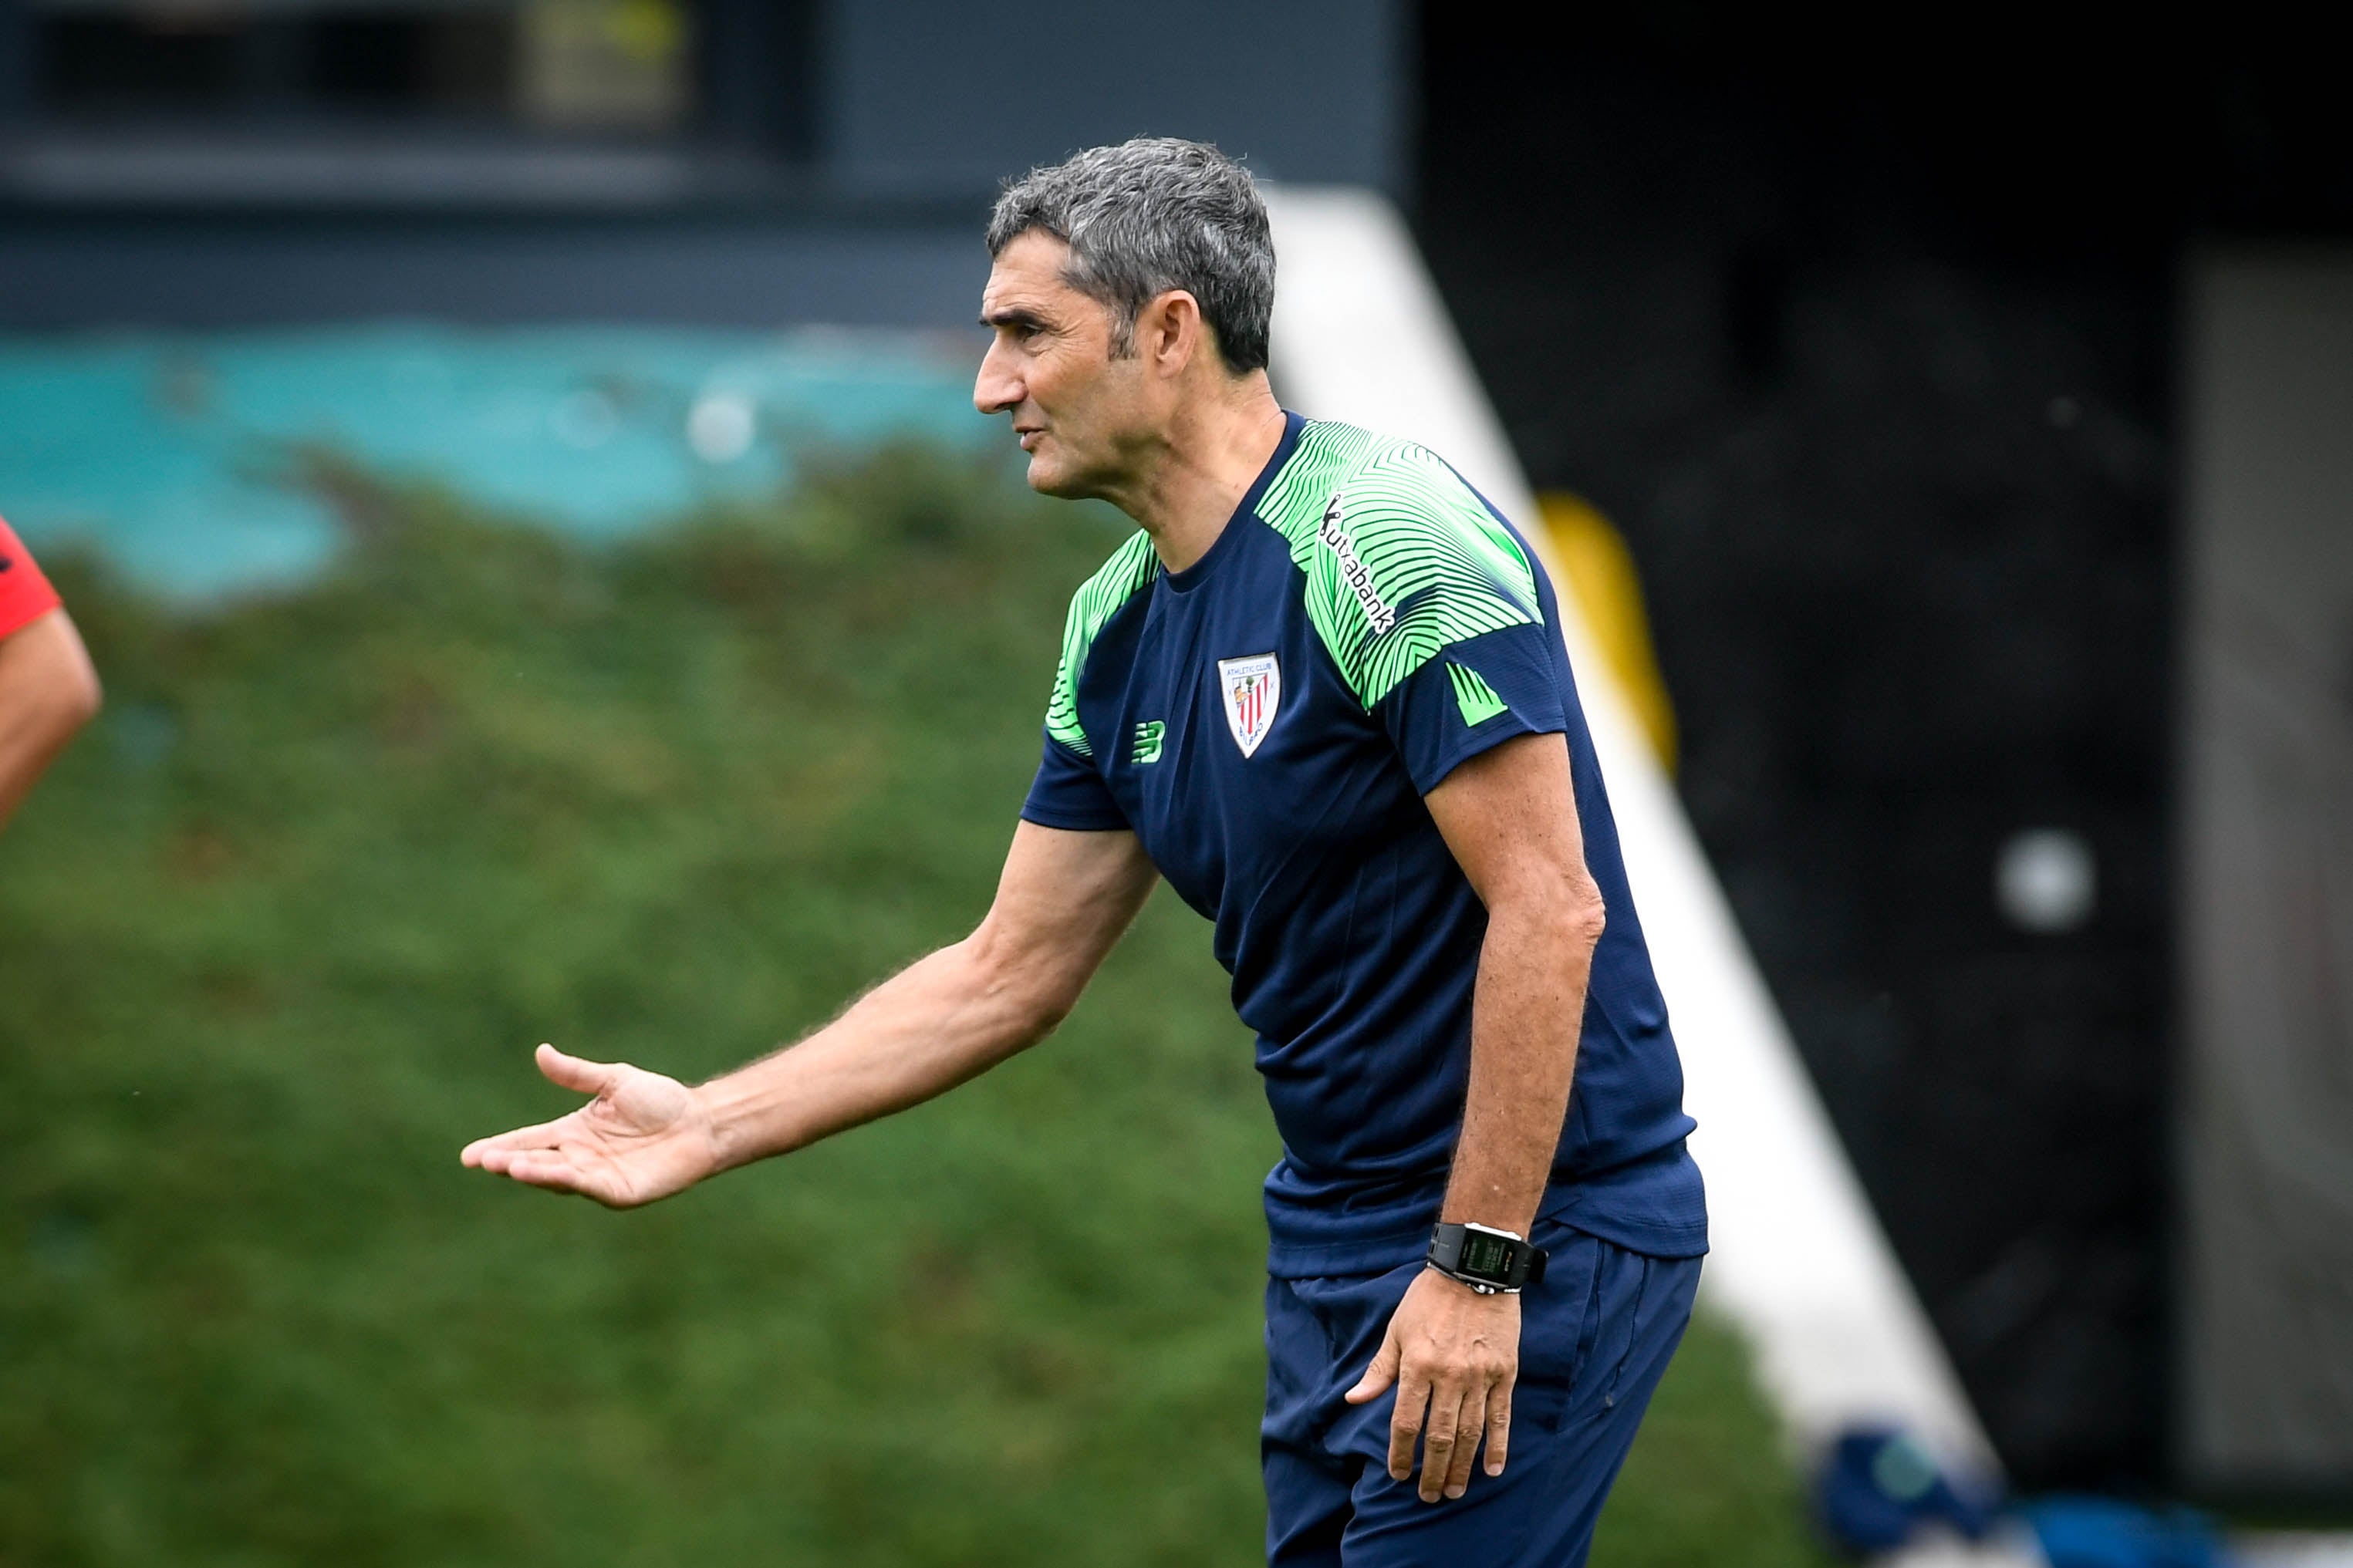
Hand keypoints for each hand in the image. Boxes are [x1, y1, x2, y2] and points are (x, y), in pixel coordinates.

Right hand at [460, 1044, 716, 1207]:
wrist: (700, 1121)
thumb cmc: (659, 1100)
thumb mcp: (614, 1081)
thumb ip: (577, 1074)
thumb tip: (541, 1052)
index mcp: (572, 1132)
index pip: (527, 1141)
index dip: (500, 1147)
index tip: (469, 1155)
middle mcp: (579, 1158)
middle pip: (536, 1162)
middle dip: (509, 1162)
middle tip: (483, 1160)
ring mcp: (597, 1177)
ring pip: (557, 1178)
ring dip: (534, 1173)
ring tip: (510, 1166)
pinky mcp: (619, 1192)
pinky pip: (589, 1187)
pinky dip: (569, 1181)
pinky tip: (554, 1172)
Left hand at [1343, 1267, 1520, 1501]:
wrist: (1474, 1270)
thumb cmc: (1427, 1299)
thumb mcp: (1396, 1330)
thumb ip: (1379, 1370)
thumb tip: (1353, 1400)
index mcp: (1417, 1364)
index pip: (1405, 1422)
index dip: (1400, 1453)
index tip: (1398, 1474)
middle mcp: (1449, 1375)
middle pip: (1439, 1437)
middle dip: (1432, 1472)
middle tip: (1429, 1496)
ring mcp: (1480, 1376)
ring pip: (1470, 1434)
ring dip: (1462, 1467)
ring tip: (1455, 1491)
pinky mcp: (1505, 1373)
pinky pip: (1501, 1417)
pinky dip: (1498, 1446)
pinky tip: (1492, 1469)